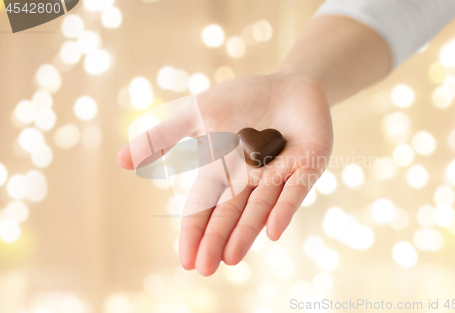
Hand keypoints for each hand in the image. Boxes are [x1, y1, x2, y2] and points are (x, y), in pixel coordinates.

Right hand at [117, 73, 332, 275]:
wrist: (287, 84)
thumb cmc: (242, 101)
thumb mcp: (197, 114)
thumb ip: (164, 137)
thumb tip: (121, 161)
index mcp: (224, 171)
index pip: (204, 205)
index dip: (194, 231)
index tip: (185, 260)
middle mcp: (250, 180)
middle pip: (230, 213)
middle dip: (217, 239)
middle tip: (204, 268)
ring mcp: (279, 174)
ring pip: (260, 207)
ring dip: (246, 231)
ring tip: (231, 258)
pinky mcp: (307, 164)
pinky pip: (295, 189)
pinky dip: (283, 207)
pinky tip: (273, 230)